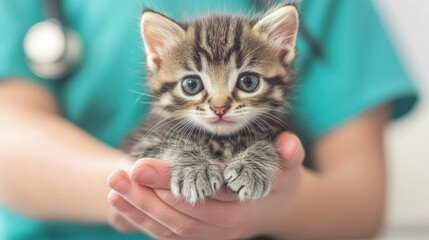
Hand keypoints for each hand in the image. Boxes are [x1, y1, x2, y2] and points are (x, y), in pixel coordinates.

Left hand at [107, 132, 303, 238]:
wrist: (277, 209)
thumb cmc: (280, 183)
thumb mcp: (289, 169)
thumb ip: (290, 156)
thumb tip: (289, 145)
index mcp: (241, 208)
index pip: (200, 197)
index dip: (169, 183)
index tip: (140, 166)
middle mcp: (223, 227)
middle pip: (178, 217)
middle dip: (144, 198)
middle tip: (117, 176)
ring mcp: (210, 236)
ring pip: (169, 230)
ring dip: (138, 211)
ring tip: (113, 189)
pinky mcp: (199, 237)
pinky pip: (168, 236)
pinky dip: (144, 221)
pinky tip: (123, 204)